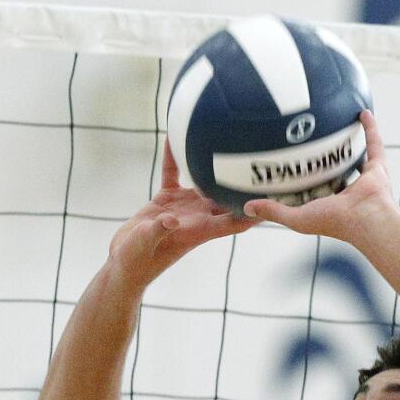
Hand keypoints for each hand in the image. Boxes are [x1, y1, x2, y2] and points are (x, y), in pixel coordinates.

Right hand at [107, 141, 255, 289]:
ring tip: (235, 144)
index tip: (275, 201)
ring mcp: (184, 207)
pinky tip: (175, 137)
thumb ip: (156, 231)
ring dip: (218, 167)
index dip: (255, 214)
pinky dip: (175, 157)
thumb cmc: (136, 261)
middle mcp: (197, 217)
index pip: (234, 223)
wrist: (124, 263)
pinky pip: (174, 174)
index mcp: (199, 230)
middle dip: (247, 188)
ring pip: (207, 182)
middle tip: (266, 164)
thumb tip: (170, 219)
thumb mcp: (144, 245)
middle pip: (229, 200)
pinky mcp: (166, 200)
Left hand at [241, 110, 394, 244]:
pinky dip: (370, 128)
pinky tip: (361, 111)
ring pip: (354, 156)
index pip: (313, 191)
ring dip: (347, 142)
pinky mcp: (377, 168)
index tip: (292, 169)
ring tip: (338, 123)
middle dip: (325, 160)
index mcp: (329, 204)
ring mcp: (363, 179)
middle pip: (333, 171)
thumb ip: (273, 210)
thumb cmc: (334, 222)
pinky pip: (374, 143)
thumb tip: (246, 208)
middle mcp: (347, 191)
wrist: (365, 219)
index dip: (303, 182)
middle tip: (311, 142)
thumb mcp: (296, 216)